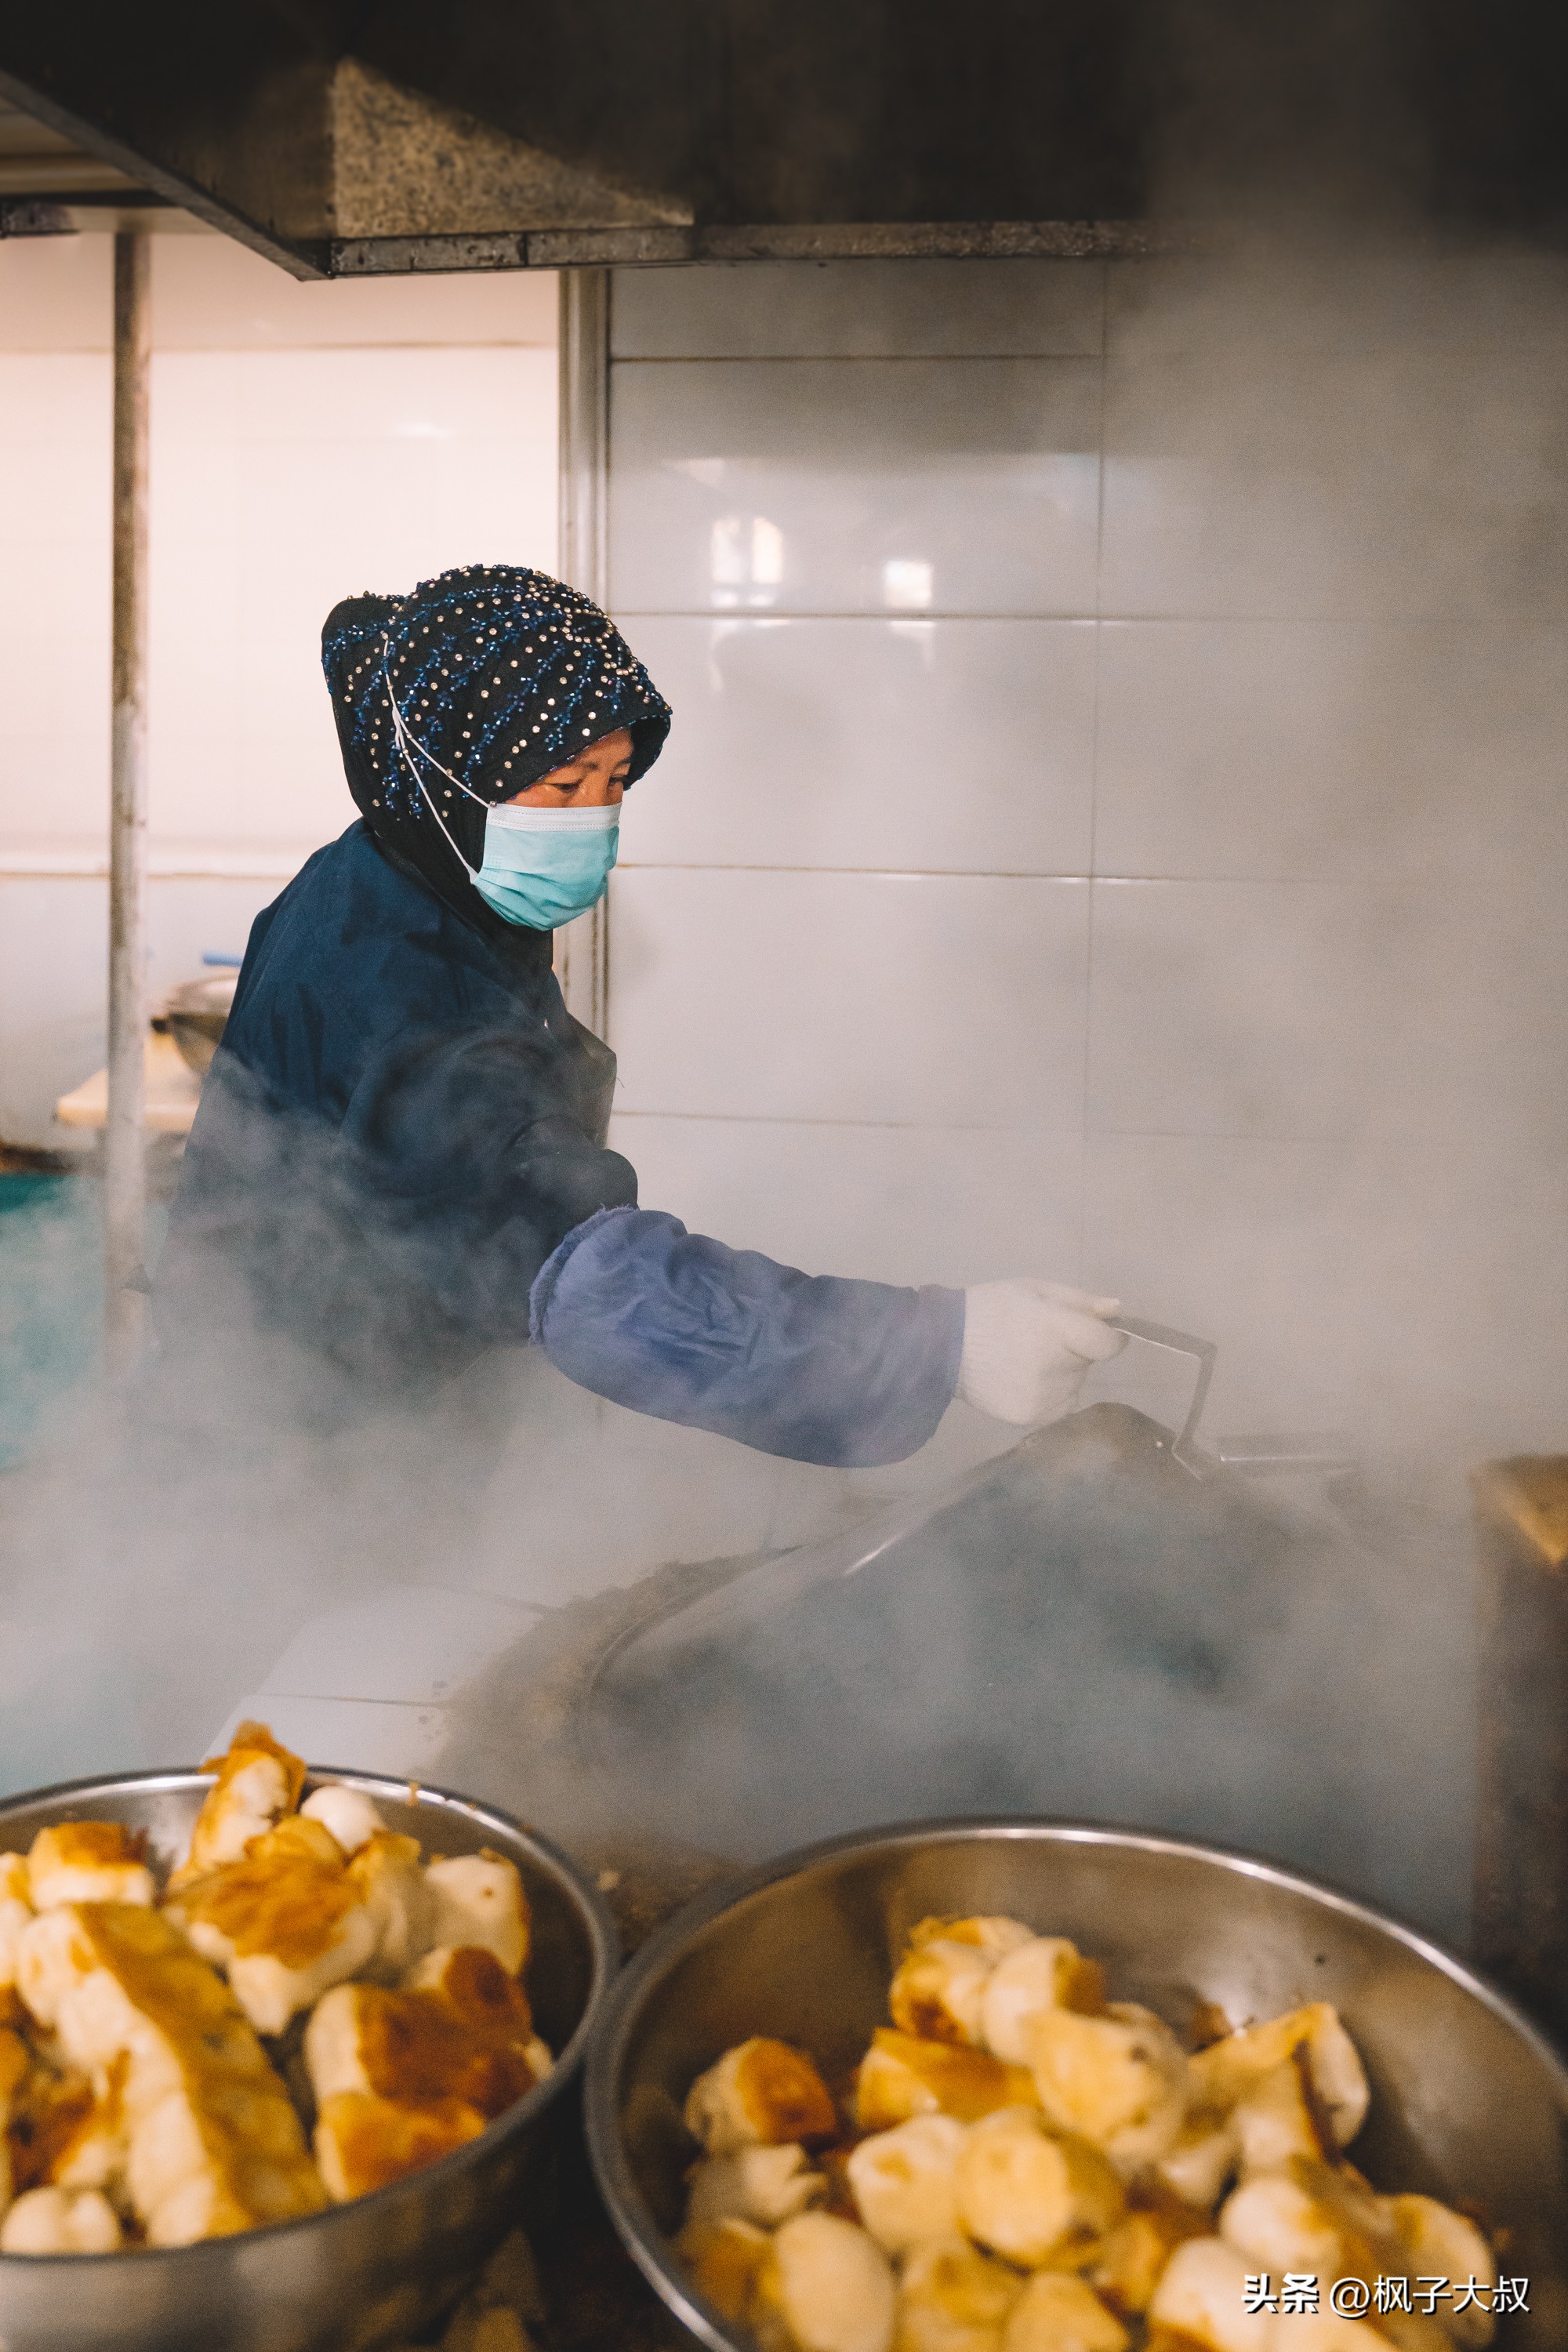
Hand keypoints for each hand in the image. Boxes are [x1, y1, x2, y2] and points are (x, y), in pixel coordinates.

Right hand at [955, 1280, 1126, 1427]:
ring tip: (1024, 1361)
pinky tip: (1020, 1380)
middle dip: (1073, 1351)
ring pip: (1074, 1387)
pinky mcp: (1030, 1418)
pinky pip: (1057, 1406)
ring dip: (1061, 1375)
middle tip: (1038, 1340)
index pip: (1107, 1344)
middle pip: (1087, 1363)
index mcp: (1056, 1329)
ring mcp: (1043, 1397)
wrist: (942, 1345)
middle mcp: (1055, 1368)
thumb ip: (1079, 1301)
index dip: (1108, 1337)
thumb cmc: (991, 1308)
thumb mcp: (1034, 1290)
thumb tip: (1118, 1311)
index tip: (1094, 1332)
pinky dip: (1048, 1395)